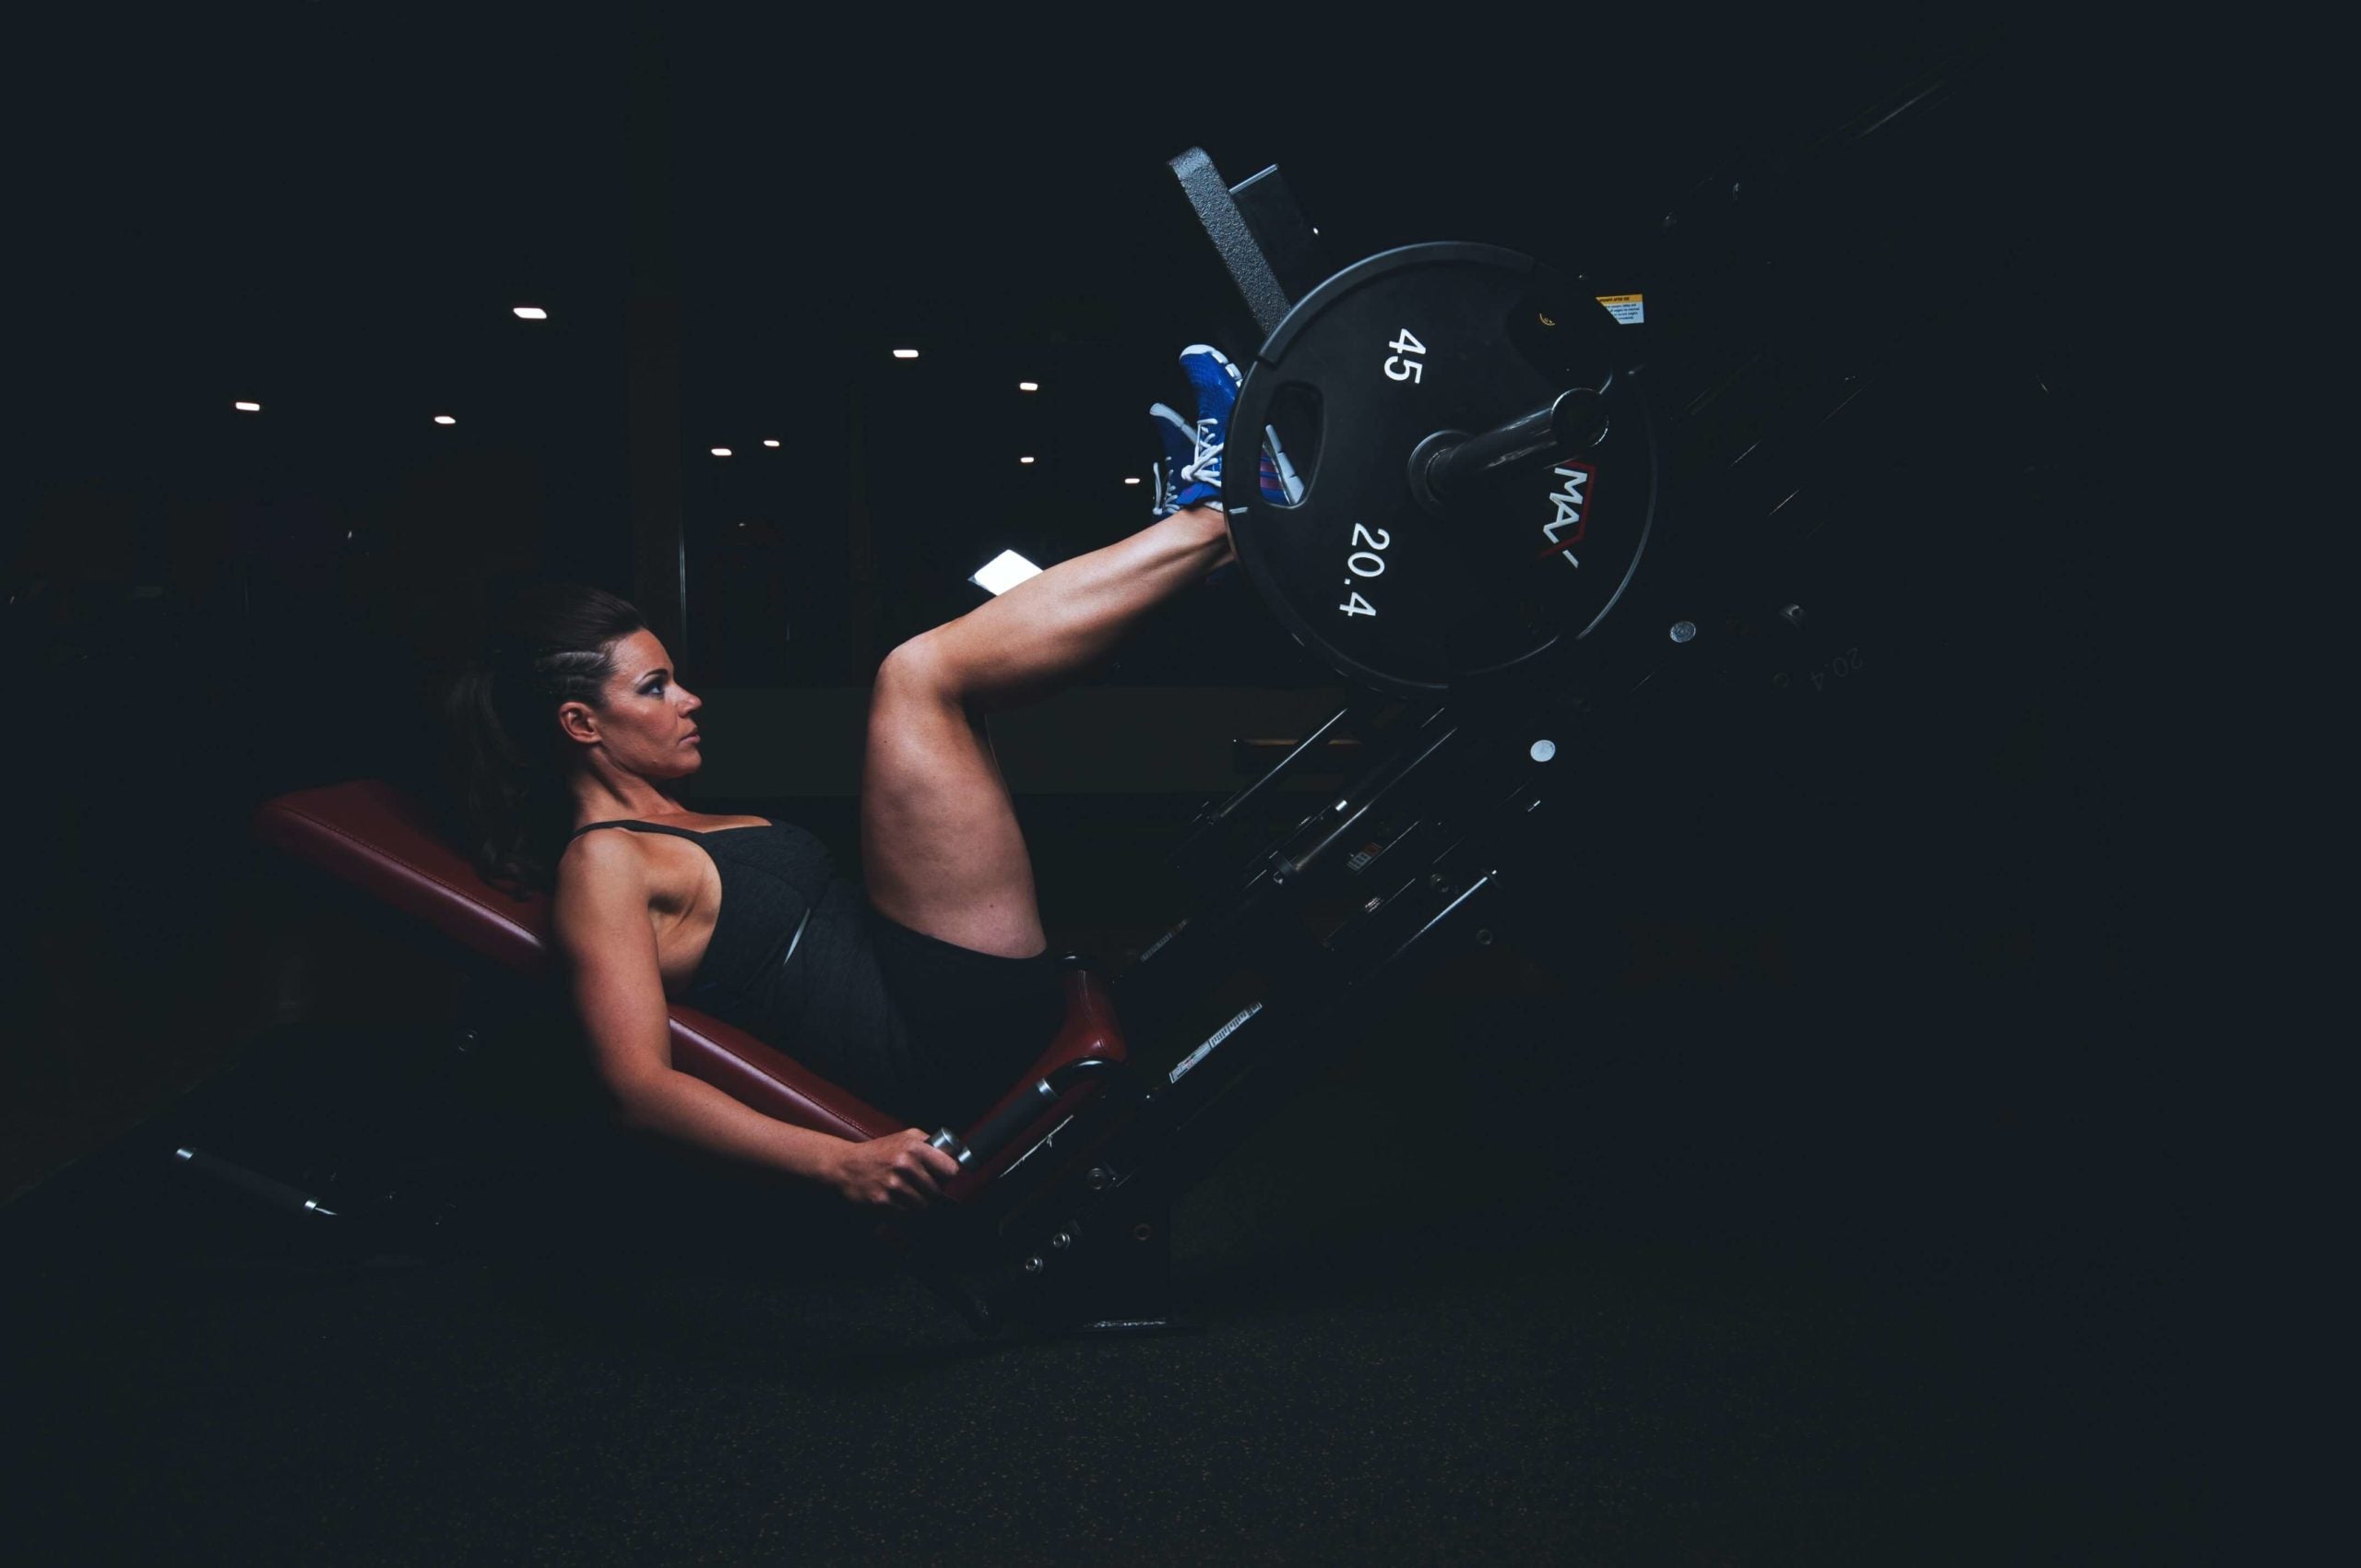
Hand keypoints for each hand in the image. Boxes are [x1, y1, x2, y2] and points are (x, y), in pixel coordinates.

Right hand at [827, 1128, 961, 1210]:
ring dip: (917, 1203)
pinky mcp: (882, 1202)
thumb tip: (955, 1155)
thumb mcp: (905, 1137)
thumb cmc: (879, 1151)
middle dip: (930, 1191)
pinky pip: (906, 1215)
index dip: (946, 1174)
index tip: (940, 1175)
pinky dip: (904, 1211)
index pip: (950, 1170)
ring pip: (923, 1206)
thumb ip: (931, 1143)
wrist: (845, 1165)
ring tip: (906, 1193)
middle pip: (936, 1192)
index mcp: (913, 1147)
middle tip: (918, 1185)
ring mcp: (893, 1185)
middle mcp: (904, 1165)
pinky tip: (895, 1200)